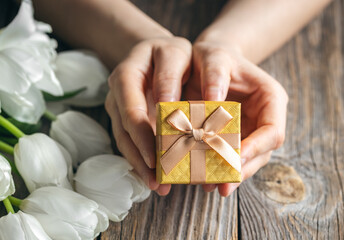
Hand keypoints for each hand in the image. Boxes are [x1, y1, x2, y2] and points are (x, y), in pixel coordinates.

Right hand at [105, 37, 191, 194]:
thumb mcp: (182, 56)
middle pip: (125, 123)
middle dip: (142, 151)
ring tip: (156, 183)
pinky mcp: (122, 115)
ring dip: (139, 161)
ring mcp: (117, 102)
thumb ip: (179, 79)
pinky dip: (140, 158)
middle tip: (157, 175)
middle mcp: (120, 88)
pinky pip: (127, 140)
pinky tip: (153, 175)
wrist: (154, 52)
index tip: (161, 151)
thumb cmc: (174, 55)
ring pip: (123, 136)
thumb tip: (194, 114)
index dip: (145, 130)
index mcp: (131, 69)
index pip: (134, 104)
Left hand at [184, 41, 287, 195]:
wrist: (208, 61)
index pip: (273, 131)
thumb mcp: (214, 56)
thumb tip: (214, 102)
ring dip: (230, 174)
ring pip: (247, 158)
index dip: (256, 148)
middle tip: (223, 186)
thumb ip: (215, 74)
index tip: (235, 158)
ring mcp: (251, 129)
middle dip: (242, 169)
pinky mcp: (235, 136)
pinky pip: (230, 155)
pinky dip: (218, 167)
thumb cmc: (215, 56)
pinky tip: (204, 178)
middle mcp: (265, 117)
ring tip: (210, 186)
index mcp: (271, 98)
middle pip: (261, 151)